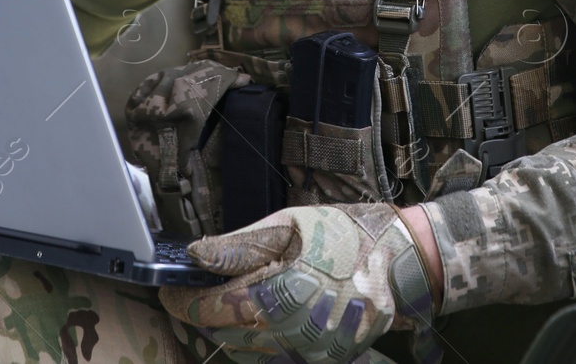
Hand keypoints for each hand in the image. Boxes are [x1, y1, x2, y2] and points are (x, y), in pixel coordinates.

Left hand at [159, 203, 435, 363]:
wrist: (406, 264)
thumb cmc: (350, 235)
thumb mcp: (292, 225)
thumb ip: (240, 245)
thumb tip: (197, 254)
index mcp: (280, 296)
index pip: (212, 310)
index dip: (184, 302)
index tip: (169, 290)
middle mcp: (290, 334)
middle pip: (224, 335)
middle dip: (203, 315)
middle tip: (192, 292)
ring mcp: (308, 352)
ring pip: (245, 351)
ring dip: (226, 329)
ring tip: (223, 301)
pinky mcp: (322, 359)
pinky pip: (272, 357)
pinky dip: (254, 341)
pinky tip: (258, 315)